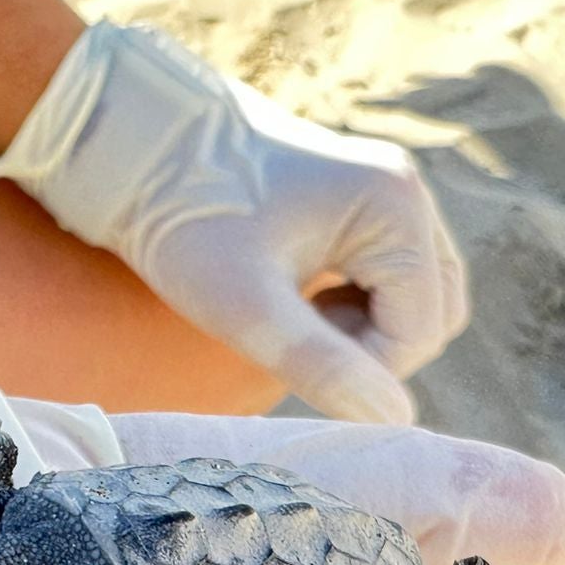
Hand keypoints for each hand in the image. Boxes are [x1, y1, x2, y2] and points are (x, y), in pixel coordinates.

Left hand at [0, 22, 469, 423]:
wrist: (134, 144)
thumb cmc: (185, 221)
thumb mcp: (247, 307)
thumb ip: (322, 365)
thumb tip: (393, 420)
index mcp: (395, 208)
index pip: (419, 332)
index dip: (364, 370)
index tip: (289, 357)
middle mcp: (407, 190)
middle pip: (431, 314)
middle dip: (370, 348)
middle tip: (291, 338)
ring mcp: (387, 190)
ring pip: (415, 297)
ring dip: (366, 329)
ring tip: (294, 319)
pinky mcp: (361, 198)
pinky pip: (390, 274)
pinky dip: (358, 303)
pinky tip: (299, 298)